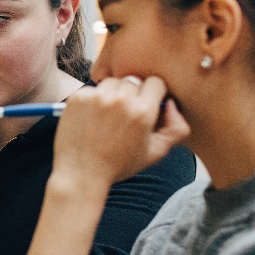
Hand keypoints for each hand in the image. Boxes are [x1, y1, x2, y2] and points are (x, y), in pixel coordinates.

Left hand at [52, 76, 189, 188]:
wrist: (81, 173)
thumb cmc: (118, 165)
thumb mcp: (156, 152)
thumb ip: (176, 128)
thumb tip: (172, 104)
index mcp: (143, 111)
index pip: (156, 82)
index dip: (154, 94)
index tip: (147, 105)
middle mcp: (120, 100)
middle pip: (134, 80)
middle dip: (133, 94)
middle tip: (126, 115)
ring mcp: (97, 97)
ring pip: (113, 82)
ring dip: (113, 94)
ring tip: (108, 117)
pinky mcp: (78, 98)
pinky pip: (93, 89)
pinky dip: (94, 100)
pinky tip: (93, 120)